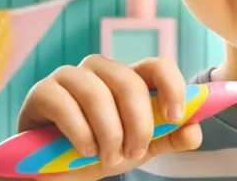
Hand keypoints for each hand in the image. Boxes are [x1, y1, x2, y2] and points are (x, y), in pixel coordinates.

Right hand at [1, 55, 201, 180]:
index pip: (158, 65)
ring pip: (97, 93)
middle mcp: (101, 70)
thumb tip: (194, 131)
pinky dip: (80, 132)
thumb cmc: (100, 151)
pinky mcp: (42, 91)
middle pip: (129, 82)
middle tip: (134, 153)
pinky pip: (64, 104)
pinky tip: (85, 151)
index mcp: (129, 78)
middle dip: (137, 124)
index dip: (172, 86)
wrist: (54, 173)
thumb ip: (169, 138)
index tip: (175, 117)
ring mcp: (70, 77)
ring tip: (108, 158)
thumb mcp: (140, 148)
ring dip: (108, 133)